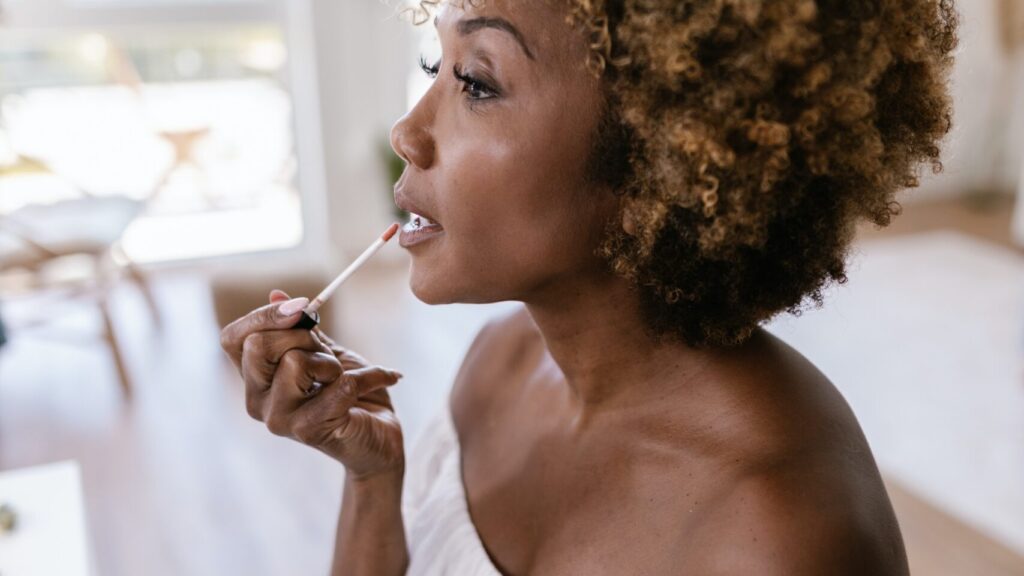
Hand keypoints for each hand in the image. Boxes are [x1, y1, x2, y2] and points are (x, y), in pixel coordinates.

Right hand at [220, 290, 404, 479]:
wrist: (381, 439)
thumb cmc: (351, 394)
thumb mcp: (325, 353)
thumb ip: (301, 328)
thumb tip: (277, 294)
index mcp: (255, 378)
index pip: (233, 339)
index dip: (263, 316)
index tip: (302, 308)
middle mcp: (258, 400)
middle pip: (258, 346)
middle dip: (301, 336)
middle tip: (327, 354)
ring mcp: (280, 419)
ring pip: (296, 363)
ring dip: (333, 364)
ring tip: (346, 378)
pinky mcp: (309, 431)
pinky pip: (339, 384)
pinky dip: (371, 376)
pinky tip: (383, 381)